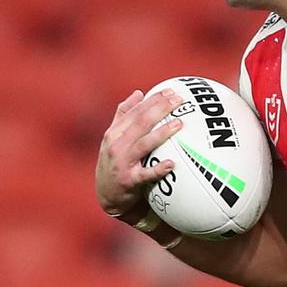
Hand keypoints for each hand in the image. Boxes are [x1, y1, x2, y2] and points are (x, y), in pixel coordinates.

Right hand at [95, 89, 183, 216]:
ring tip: (179, 124)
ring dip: (162, 133)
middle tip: (179, 101)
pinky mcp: (129, 181)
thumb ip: (123, 115)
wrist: (107, 195)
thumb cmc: (115, 162)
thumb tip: (138, 93)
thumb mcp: (113, 138)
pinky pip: (145, 175)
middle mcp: (116, 145)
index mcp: (114, 133)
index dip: (153, 100)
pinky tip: (171, 164)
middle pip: (140, 123)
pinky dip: (158, 169)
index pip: (135, 112)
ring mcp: (122, 163)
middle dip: (160, 109)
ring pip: (144, 144)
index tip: (170, 91)